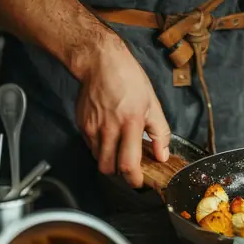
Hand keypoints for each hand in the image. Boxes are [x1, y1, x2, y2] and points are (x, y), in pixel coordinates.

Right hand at [75, 37, 170, 186]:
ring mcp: (92, 128)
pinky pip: (90, 146)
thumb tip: (162, 154)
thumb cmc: (129, 78)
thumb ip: (159, 131)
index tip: (139, 180)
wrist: (101, 62)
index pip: (128, 164)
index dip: (134, 179)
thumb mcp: (152, 103)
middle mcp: (109, 129)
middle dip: (119, 172)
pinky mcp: (82, 125)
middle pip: (109, 168)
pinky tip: (108, 134)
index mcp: (130, 123)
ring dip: (109, 159)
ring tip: (118, 146)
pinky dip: (100, 147)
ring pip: (98, 159)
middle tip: (128, 164)